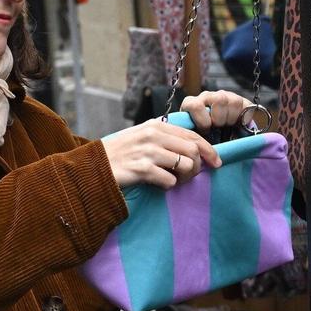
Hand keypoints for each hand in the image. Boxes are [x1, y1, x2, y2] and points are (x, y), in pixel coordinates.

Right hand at [103, 117, 223, 190]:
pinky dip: (168, 185)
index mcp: (156, 126)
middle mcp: (153, 135)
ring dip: (185, 178)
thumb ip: (165, 138)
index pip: (193, 136)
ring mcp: (147, 151)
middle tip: (189, 176)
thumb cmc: (120, 154)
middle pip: (194, 150)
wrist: (93, 167)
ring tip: (174, 181)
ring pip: (186, 165)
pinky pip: (169, 180)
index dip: (210, 150)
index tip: (217, 162)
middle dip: (198, 167)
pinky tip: (158, 184)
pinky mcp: (141, 169)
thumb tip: (195, 148)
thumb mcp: (142, 137)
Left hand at [181, 90, 250, 133]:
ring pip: (233, 102)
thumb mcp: (194, 136)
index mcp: (192, 103)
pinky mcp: (239, 100)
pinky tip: (236, 123)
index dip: (203, 121)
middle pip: (219, 99)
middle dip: (220, 118)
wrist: (215, 137)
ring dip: (231, 118)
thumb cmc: (202, 137)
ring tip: (227, 125)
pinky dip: (243, 118)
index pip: (196, 105)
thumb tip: (196, 141)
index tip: (206, 130)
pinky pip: (245, 105)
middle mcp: (208, 96)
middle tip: (219, 127)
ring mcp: (224, 96)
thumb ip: (192, 135)